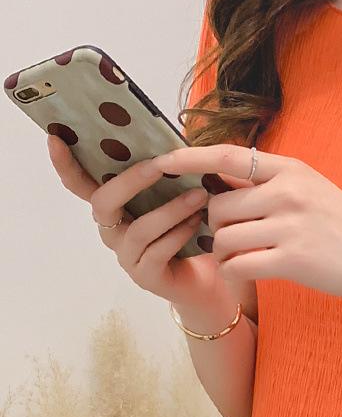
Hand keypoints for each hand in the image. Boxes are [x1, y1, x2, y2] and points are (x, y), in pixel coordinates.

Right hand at [46, 133, 227, 308]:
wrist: (211, 278)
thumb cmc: (192, 230)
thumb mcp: (178, 196)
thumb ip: (167, 173)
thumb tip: (172, 141)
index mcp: (114, 208)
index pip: (80, 184)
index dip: (65, 164)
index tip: (55, 138)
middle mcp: (112, 231)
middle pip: (104, 203)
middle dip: (131, 180)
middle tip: (161, 165)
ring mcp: (127, 256)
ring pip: (139, 229)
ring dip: (170, 210)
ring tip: (199, 195)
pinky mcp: (146, 276)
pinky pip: (158, 252)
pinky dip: (179, 234)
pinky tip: (197, 222)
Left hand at [149, 144, 341, 300]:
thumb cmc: (340, 224)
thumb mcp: (308, 188)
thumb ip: (267, 181)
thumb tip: (216, 178)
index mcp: (289, 169)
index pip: (225, 157)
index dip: (187, 158)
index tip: (160, 162)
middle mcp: (287, 192)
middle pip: (217, 207)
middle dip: (215, 226)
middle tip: (230, 237)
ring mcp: (290, 226)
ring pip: (223, 238)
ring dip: (223, 252)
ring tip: (241, 256)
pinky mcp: (292, 260)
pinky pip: (238, 266)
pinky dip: (233, 272)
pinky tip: (245, 272)